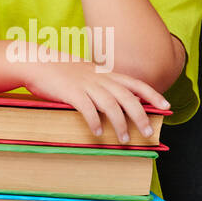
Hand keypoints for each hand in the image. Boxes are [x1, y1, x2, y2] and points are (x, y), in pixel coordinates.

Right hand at [15, 44, 169, 142]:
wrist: (36, 61)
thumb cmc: (59, 69)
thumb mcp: (85, 71)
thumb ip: (100, 81)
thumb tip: (116, 97)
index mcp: (104, 73)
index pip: (134, 83)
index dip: (152, 94)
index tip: (166, 105)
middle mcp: (98, 78)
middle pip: (126, 97)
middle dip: (140, 116)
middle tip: (147, 133)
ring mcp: (85, 84)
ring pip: (110, 105)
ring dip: (119, 124)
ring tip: (122, 140)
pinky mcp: (71, 92)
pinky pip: (87, 109)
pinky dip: (94, 122)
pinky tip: (97, 133)